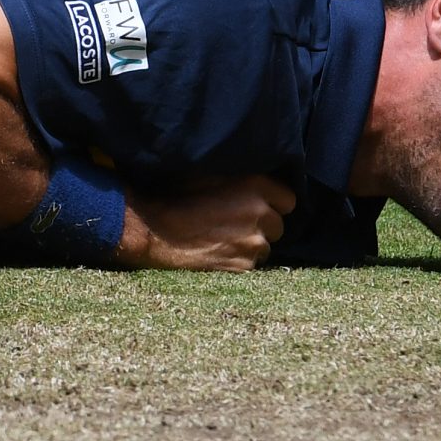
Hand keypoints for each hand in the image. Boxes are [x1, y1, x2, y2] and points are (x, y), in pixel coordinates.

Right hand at [117, 175, 296, 270]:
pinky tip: (218, 254)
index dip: (273, 203)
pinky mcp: (242, 266)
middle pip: (279, 226)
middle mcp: (261, 214)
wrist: (152, 230)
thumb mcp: (207, 174)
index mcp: (256, 186)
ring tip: (225, 241)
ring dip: (250, 245)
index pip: (289, 199)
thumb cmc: (174, 197)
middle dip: (262, 226)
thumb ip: (237, 176)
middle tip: (237, 225)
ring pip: (265, 247)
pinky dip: (238, 261)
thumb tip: (251, 178)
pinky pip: (249, 265)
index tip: (258, 207)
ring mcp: (253, 243)